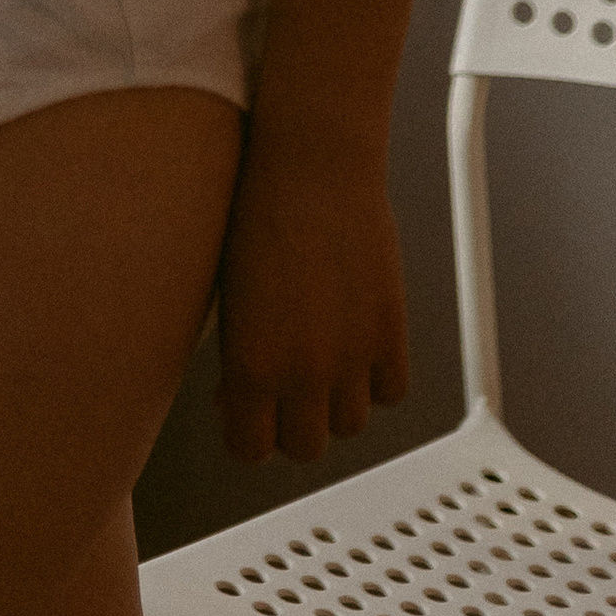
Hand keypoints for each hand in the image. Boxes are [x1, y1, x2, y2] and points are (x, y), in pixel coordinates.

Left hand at [214, 137, 409, 462]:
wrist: (311, 165)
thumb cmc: (255, 214)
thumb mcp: (224, 294)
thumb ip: (234, 358)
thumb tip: (234, 400)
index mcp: (249, 365)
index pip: (250, 450)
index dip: (247, 433)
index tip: (247, 413)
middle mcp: (303, 371)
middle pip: (304, 448)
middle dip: (291, 423)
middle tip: (284, 390)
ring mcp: (351, 356)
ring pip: (350, 425)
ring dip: (336, 403)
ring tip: (321, 361)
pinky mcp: (390, 332)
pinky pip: (391, 392)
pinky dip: (376, 379)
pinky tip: (356, 347)